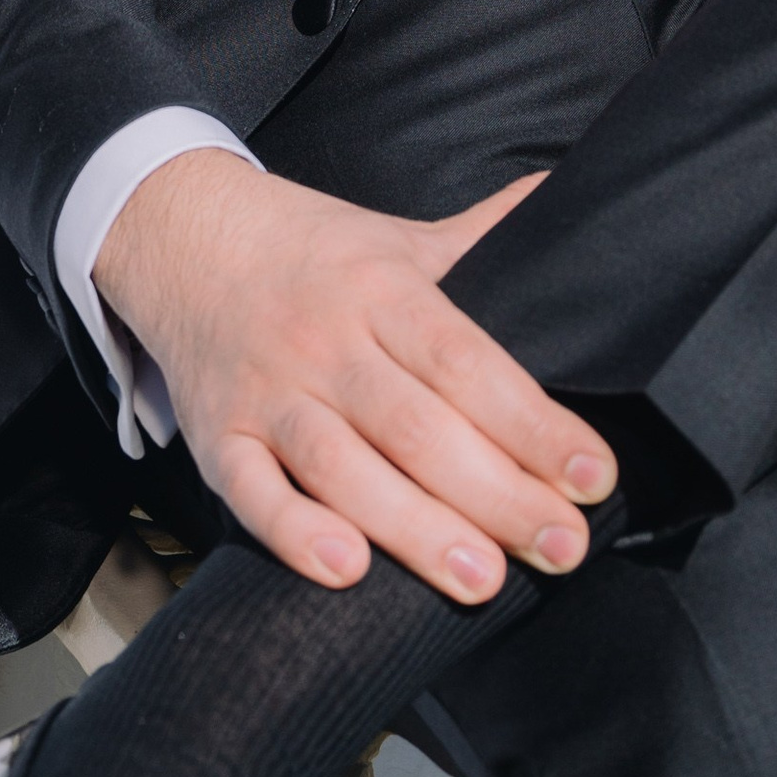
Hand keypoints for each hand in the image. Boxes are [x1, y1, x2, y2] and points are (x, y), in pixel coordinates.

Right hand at [93, 152, 615, 597]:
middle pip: (416, 425)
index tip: (593, 476)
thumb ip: (486, 235)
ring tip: (480, 578)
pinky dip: (294, 532)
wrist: (183, 237)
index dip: (533, 423)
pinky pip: (252, 493)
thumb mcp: (401, 237)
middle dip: (497, 493)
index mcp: (381, 289)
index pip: (467, 362)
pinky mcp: (217, 438)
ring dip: (413, 527)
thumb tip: (573, 198)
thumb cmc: (314, 254)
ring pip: (341, 466)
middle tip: (562, 546)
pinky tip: (346, 570)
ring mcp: (267, 393)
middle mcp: (325, 341)